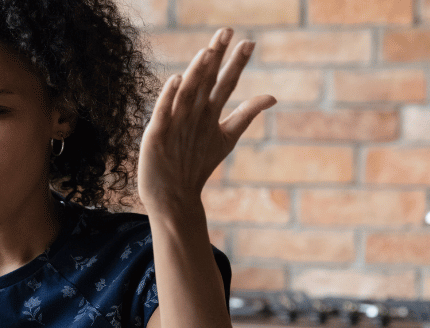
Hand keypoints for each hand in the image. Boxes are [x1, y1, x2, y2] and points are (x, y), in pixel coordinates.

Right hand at [138, 28, 275, 215]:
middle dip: (215, 57)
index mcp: (207, 112)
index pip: (224, 82)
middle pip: (205, 80)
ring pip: (187, 93)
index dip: (236, 63)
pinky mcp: (156, 136)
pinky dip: (169, 97)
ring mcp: (173, 122)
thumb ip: (245, 114)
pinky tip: (176, 79)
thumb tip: (273, 96)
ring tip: (207, 52)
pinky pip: (164, 113)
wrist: (174, 194)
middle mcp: (191, 112)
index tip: (249, 42)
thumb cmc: (196, 164)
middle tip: (226, 31)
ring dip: (196, 72)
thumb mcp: (226, 138)